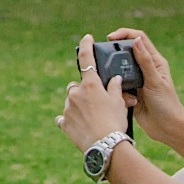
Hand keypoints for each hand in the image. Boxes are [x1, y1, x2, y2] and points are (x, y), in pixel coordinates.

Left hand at [57, 36, 128, 153]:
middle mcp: (75, 93)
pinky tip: (79, 126)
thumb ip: (115, 88)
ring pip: (71, 101)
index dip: (86, 46)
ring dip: (79, 106)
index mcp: (90, 85)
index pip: (87, 59)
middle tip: (97, 103)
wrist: (105, 146)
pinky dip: (70, 120)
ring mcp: (68, 108)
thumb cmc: (114, 123)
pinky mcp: (64, 123)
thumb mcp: (119, 103)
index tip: (87, 37)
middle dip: (84, 91)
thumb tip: (114, 79)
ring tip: (93, 119)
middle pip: (76, 86)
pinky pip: (64, 118)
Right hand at [107, 26, 183, 131]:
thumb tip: (136, 41)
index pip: (139, 39)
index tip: (110, 38)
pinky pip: (117, 86)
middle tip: (101, 55)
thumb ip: (145, 61)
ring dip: (114, 74)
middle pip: (126, 52)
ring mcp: (137, 80)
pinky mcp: (130, 92)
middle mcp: (145, 68)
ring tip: (108, 79)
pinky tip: (121, 96)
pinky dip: (116, 90)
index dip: (124, 34)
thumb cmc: (167, 104)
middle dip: (114, 53)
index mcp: (155, 61)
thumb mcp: (155, 81)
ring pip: (119, 70)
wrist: (166, 128)